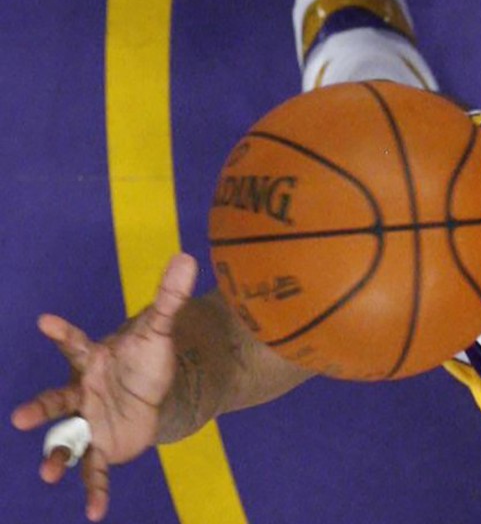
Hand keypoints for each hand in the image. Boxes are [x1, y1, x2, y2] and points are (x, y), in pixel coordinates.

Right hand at [10, 254, 197, 521]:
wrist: (149, 392)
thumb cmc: (145, 358)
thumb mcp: (159, 329)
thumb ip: (169, 297)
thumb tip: (188, 256)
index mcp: (92, 360)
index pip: (74, 344)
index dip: (61, 333)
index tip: (45, 321)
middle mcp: (81, 392)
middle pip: (56, 400)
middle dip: (39, 408)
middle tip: (19, 418)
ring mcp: (88, 421)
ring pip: (66, 440)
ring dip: (56, 456)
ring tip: (48, 472)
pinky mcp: (102, 445)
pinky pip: (94, 469)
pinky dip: (95, 489)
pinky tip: (94, 511)